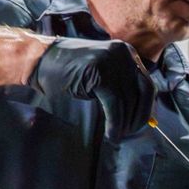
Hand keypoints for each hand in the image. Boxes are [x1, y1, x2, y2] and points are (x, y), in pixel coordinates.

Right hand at [27, 38, 156, 139]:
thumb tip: (145, 115)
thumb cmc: (70, 72)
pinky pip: (115, 106)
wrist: (41, 61)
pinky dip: (115, 124)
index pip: (147, 84)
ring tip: (118, 136)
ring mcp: (111, 62)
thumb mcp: (102, 73)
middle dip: (139, 117)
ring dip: (126, 124)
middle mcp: (123, 54)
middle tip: (131, 134)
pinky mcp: (99, 74)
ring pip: (129, 101)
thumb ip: (122, 85)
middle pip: (144, 92)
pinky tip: (111, 135)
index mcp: (127, 52)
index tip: (141, 125)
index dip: (147, 108)